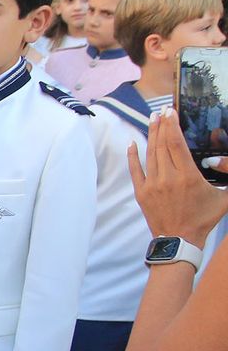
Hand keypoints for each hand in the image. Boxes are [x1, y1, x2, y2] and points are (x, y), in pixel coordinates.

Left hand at [127, 108, 227, 246]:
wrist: (179, 240)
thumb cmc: (203, 218)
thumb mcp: (223, 197)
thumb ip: (227, 176)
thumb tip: (223, 161)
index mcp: (187, 176)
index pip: (176, 143)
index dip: (172, 125)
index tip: (170, 112)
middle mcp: (168, 177)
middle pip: (162, 145)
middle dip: (161, 125)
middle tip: (160, 111)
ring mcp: (152, 185)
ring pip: (150, 154)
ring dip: (150, 135)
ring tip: (152, 120)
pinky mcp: (142, 193)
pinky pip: (135, 170)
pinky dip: (133, 156)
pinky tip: (132, 143)